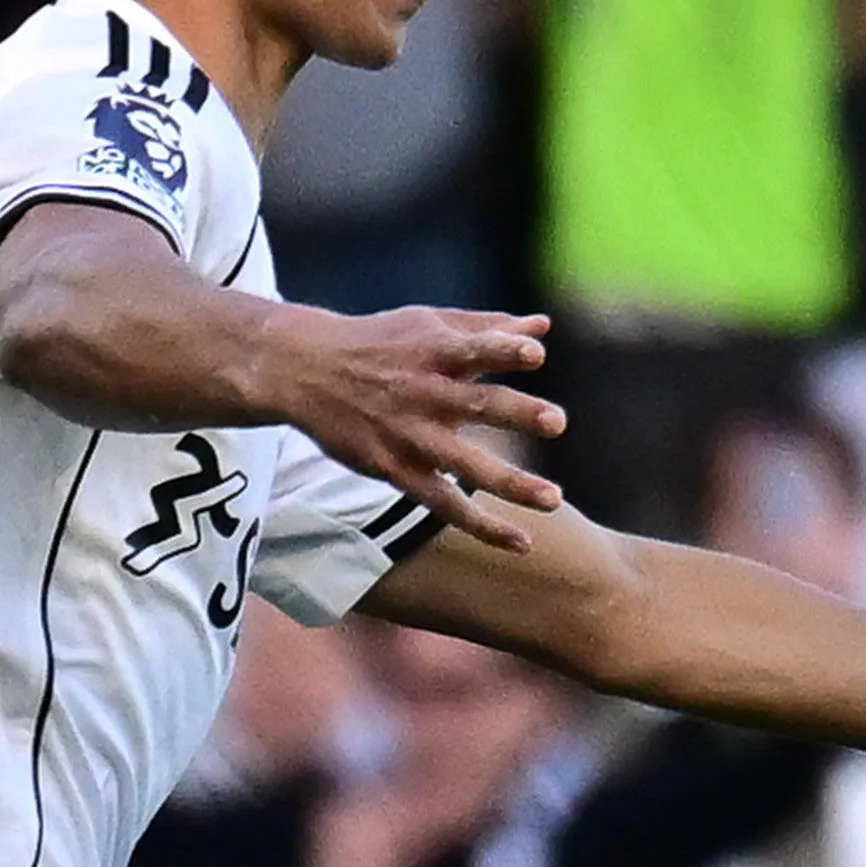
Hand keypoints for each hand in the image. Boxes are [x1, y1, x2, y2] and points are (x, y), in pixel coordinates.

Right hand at [266, 305, 565, 542]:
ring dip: (511, 483)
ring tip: (553, 500)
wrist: (308, 371)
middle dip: (518, 413)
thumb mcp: (428, 324)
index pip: (476, 348)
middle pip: (478, 405)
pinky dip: (482, 525)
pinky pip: (444, 503)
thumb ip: (487, 327)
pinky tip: (521, 542)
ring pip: (466, 464)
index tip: (536, 355)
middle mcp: (426, 394)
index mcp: (436, 351)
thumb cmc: (380, 343)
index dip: (505, 350)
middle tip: (557, 422)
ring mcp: (411, 435)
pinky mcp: (397, 470)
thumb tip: (545, 328)